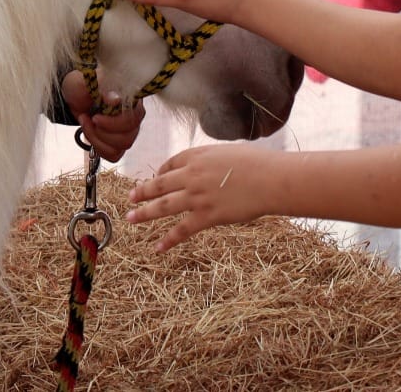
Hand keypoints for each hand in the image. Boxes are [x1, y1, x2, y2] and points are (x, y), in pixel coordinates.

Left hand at [59, 70, 145, 162]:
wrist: (74, 96)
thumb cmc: (81, 86)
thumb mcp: (85, 82)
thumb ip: (101, 87)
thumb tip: (115, 100)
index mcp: (131, 98)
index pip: (134, 118)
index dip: (114, 124)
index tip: (95, 117)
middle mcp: (134, 115)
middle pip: (128, 137)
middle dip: (102, 133)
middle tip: (88, 119)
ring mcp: (128, 130)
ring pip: (121, 148)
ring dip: (98, 140)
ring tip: (86, 124)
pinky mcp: (119, 142)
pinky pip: (115, 155)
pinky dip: (99, 148)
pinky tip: (91, 133)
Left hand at [126, 144, 274, 249]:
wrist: (270, 179)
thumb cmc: (257, 163)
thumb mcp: (228, 152)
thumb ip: (211, 160)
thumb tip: (207, 167)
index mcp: (198, 156)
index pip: (171, 164)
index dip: (160, 172)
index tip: (155, 178)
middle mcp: (192, 175)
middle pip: (159, 184)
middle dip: (143, 191)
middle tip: (130, 197)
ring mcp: (197, 196)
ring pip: (163, 206)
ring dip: (144, 213)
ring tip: (131, 218)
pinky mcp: (207, 216)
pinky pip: (182, 230)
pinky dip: (168, 240)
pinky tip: (158, 247)